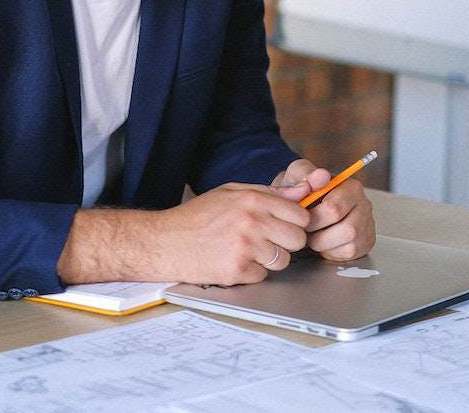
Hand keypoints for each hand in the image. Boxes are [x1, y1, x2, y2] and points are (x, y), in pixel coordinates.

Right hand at [150, 183, 310, 285]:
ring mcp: (246, 247)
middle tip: (267, 241)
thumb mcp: (231, 192)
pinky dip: (251, 272)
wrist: (165, 242)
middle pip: (298, 240)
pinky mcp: (237, 270)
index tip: (285, 226)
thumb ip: (270, 192)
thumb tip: (303, 192)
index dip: (295, 223)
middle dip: (286, 243)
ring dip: (269, 259)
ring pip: (283, 261)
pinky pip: (263, 276)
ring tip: (247, 251)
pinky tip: (234, 261)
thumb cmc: (197, 217)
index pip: (301, 215)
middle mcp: (252, 221)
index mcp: (253, 199)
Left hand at [272, 158, 375, 261]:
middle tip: (305, 228)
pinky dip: (331, 251)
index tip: (301, 216)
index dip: (312, 217)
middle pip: (347, 229)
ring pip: (349, 244)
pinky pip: (349, 253)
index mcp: (350, 186)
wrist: (304, 205)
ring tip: (313, 234)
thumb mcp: (298, 175)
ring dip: (324, 243)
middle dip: (319, 233)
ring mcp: (367, 224)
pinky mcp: (365, 241)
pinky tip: (323, 241)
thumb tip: (319, 177)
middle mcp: (364, 204)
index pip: (334, 208)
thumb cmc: (303, 191)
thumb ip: (304, 174)